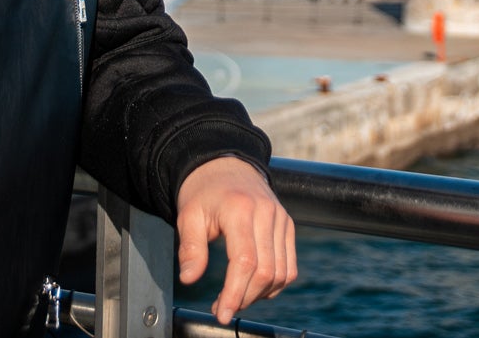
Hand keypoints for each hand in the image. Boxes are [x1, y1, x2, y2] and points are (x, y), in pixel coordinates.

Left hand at [174, 156, 297, 324]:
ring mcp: (281, 219)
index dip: (234, 292)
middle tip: (223, 308)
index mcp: (240, 209)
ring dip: (260, 294)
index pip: (245, 261)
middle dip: (244, 298)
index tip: (221, 313)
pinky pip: (290, 265)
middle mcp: (266, 213)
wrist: (225, 166)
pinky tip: (255, 288)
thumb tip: (189, 279)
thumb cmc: (204, 193)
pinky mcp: (288, 225)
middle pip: (266, 271)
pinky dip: (276, 284)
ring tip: (237, 297)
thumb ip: (190, 248)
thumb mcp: (188, 216)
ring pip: (281, 272)